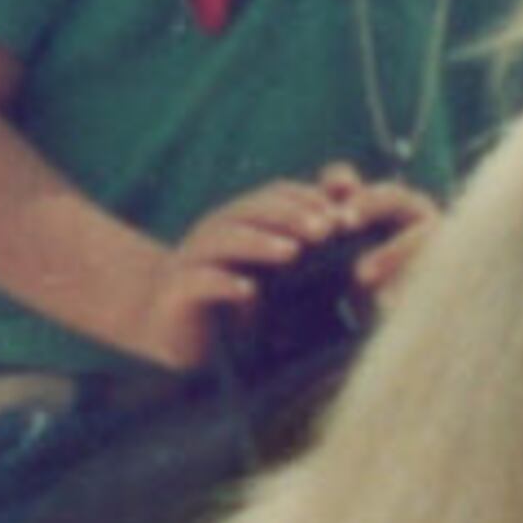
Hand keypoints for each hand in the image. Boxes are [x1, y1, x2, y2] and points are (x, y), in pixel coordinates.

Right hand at [151, 171, 421, 370]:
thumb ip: (306, 251)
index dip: (312, 200)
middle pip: (255, 209)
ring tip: (293, 252)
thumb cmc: (231, 299)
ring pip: (227, 238)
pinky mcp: (177, 290)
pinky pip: (200, 281)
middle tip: (328, 228)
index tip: (349, 218)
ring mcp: (195, 257)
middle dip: (292, 215)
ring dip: (261, 243)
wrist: (170, 325)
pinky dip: (224, 285)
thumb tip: (351, 230)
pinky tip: (248, 293)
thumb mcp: (273, 274)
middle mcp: (219, 230)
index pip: (280, 196)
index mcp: (246, 221)